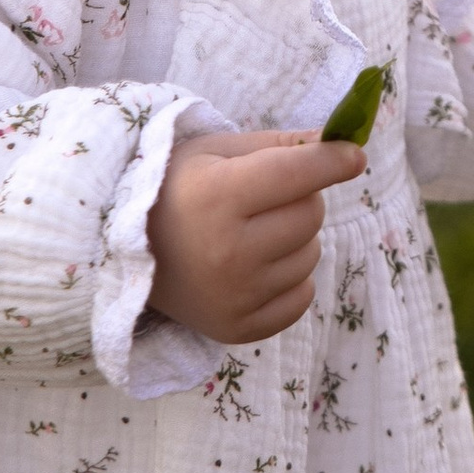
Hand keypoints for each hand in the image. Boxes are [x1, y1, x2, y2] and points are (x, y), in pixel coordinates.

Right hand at [145, 128, 364, 342]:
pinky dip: (290, 279)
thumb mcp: (215, 151)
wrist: (120, 254)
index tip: (353, 156)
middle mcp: (227, 251)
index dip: (333, 161)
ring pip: (310, 255)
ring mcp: (234, 295)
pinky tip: (256, 266)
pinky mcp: (238, 328)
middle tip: (268, 198)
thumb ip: (278, 144)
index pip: (298, 174)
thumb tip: (340, 144)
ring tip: (253, 233)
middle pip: (310, 216)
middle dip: (302, 199)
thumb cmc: (173, 190)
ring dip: (295, 239)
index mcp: (217, 197)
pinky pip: (302, 297)